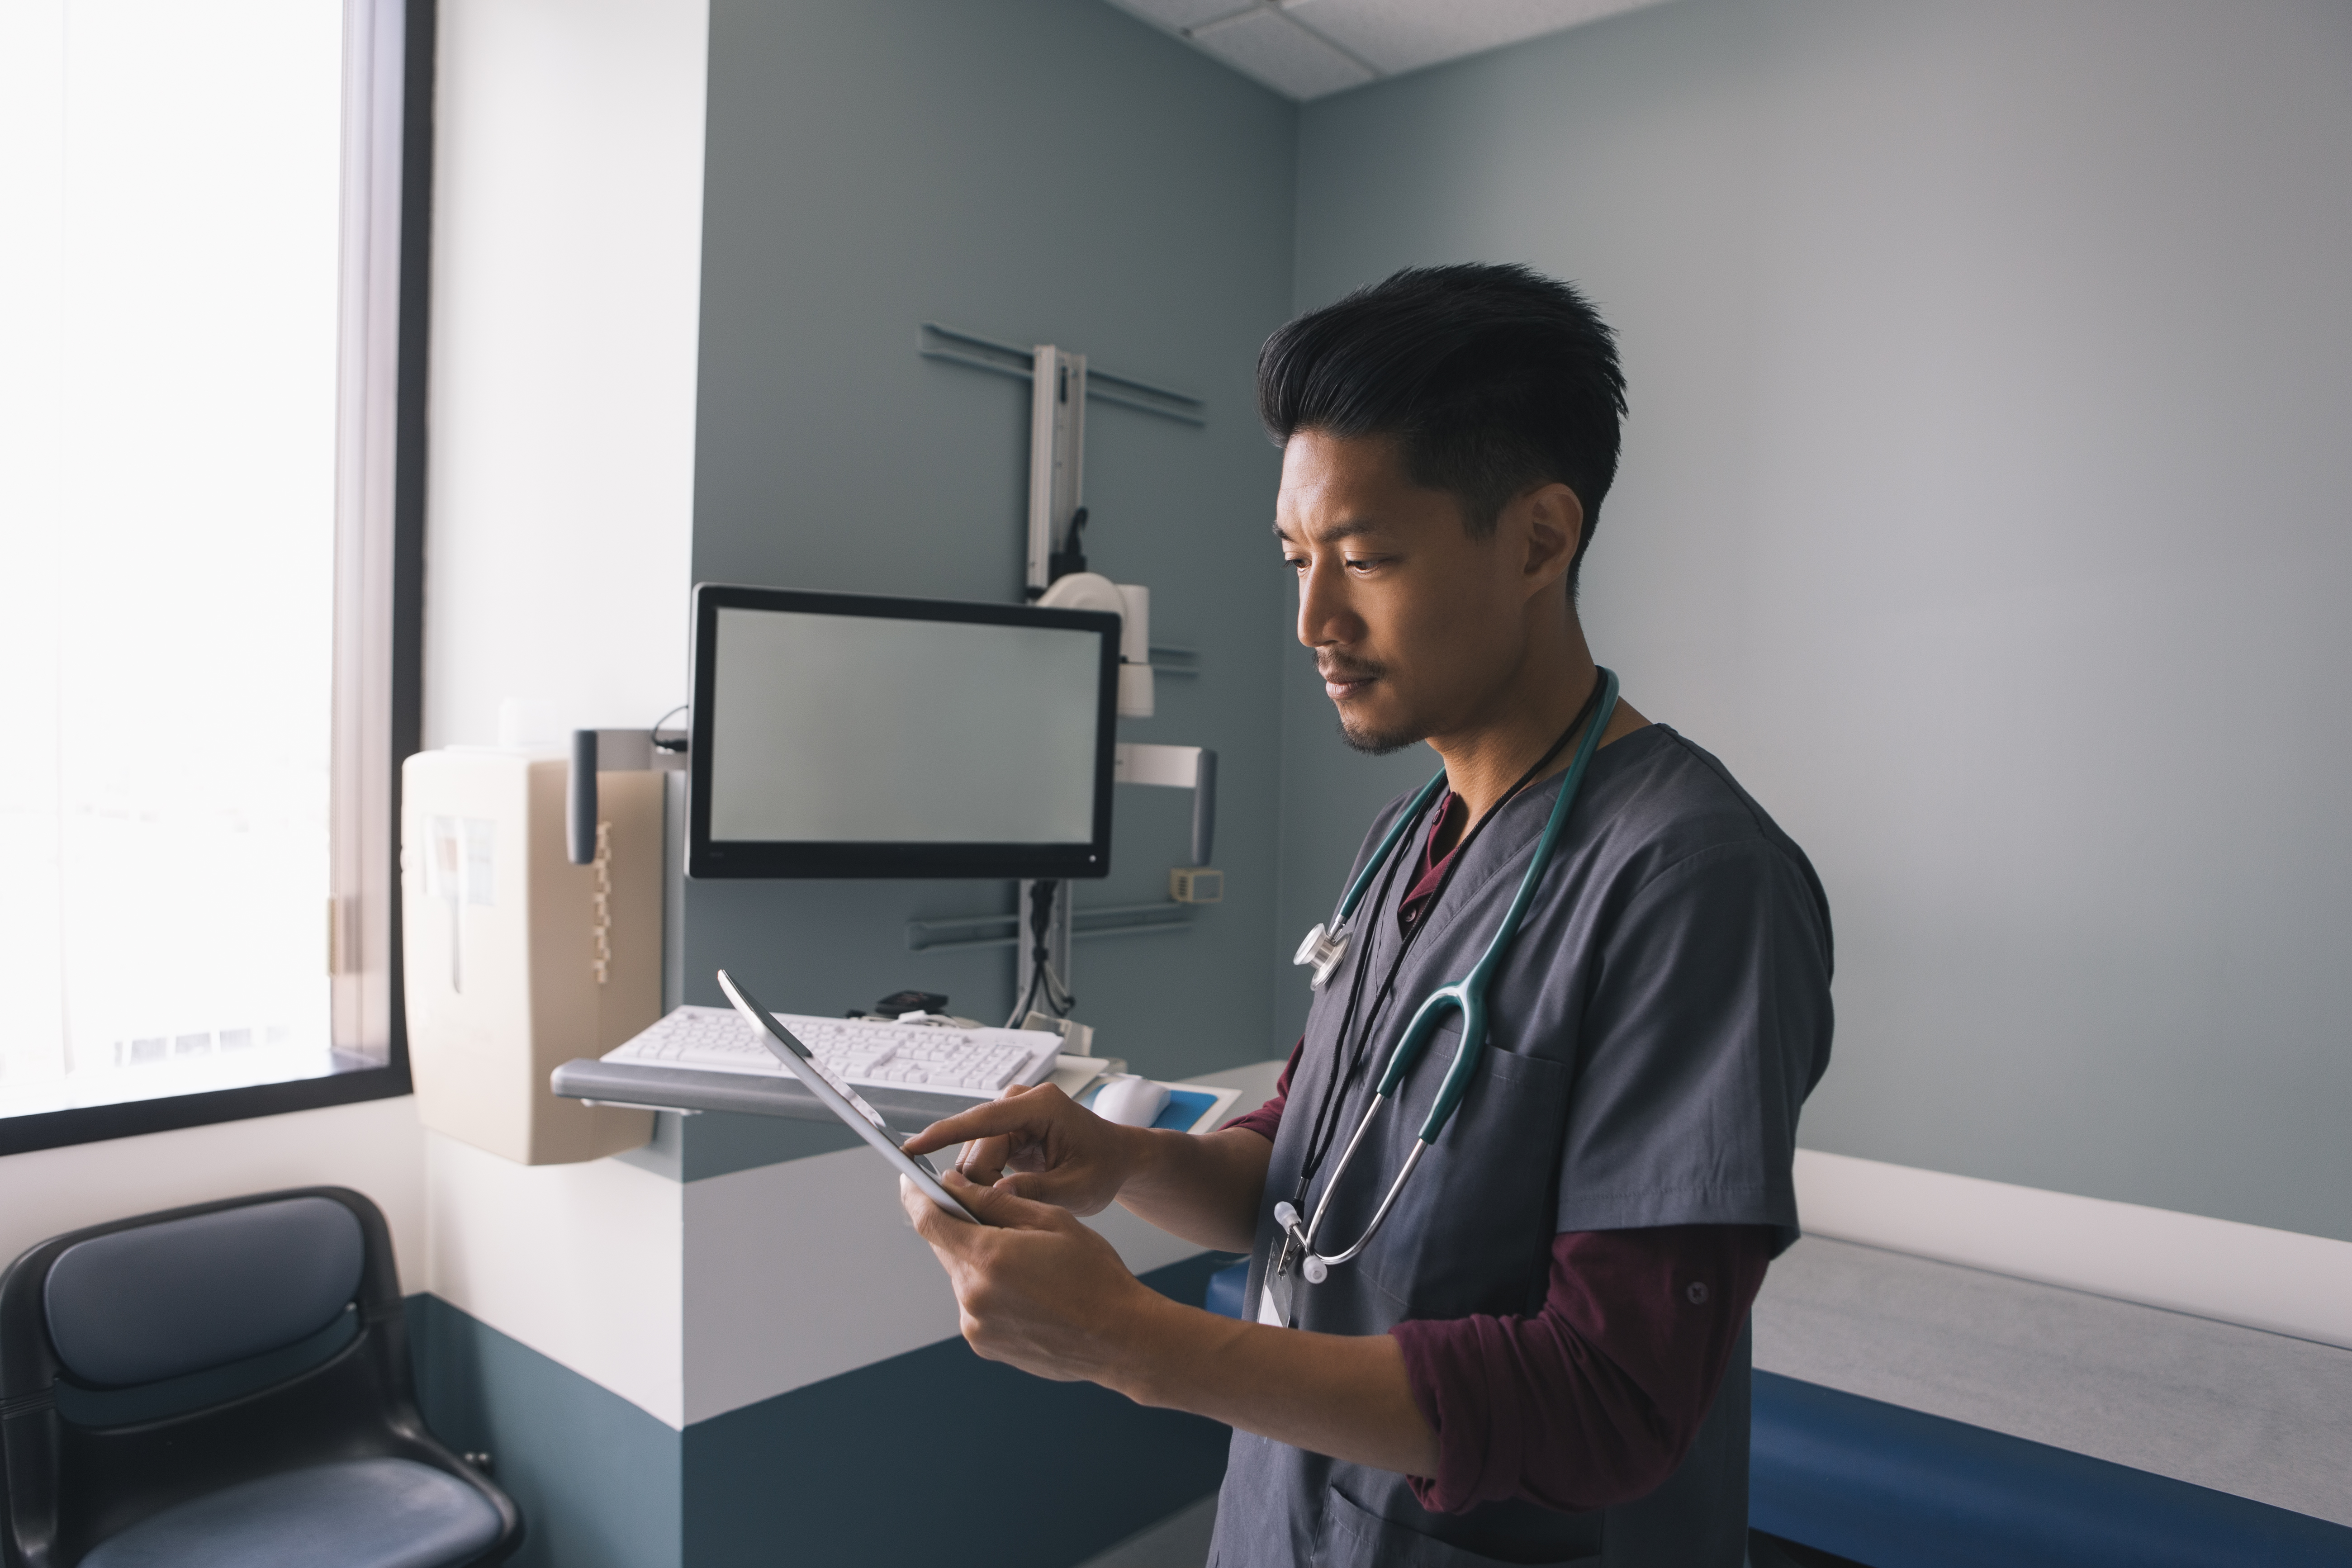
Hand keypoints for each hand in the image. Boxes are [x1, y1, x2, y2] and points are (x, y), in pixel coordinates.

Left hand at [899, 1168, 1163, 1384]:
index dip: (914, 1196)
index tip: (908, 1180)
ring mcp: (976, 1325)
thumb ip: (995, 1202)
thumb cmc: (1094, 1275)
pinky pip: (974, 1305)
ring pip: (961, 1276)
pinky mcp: (983, 1344)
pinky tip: (1027, 1290)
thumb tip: (953, 1185)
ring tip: (1026, 1263)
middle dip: (960, 1227)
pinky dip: (989, 1290)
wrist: (1120, 1339)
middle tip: (988, 1215)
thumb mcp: (1051, 1221)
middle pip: (945, 1247)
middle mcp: (973, 1295)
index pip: (930, 1220)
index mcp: (989, 1258)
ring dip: (979, 1261)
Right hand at [902, 1083, 1139, 1214]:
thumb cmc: (1104, 1167)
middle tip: (1003, 1219)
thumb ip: (1036, 1192)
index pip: (981, 1120)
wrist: (1117, 1157)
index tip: (910, 1150)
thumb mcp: (1078, 1188)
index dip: (943, 1135)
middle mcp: (1019, 1103)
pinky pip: (979, 1160)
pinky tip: (1005, 1198)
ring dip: (983, 1188)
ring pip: (972, 1159)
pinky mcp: (1003, 1129)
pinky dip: (986, 1184)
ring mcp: (1009, 1114)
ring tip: (1014, 1208)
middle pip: (974, 1150)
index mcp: (1040, 1106)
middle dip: (980, 1188)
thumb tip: (995, 1197)